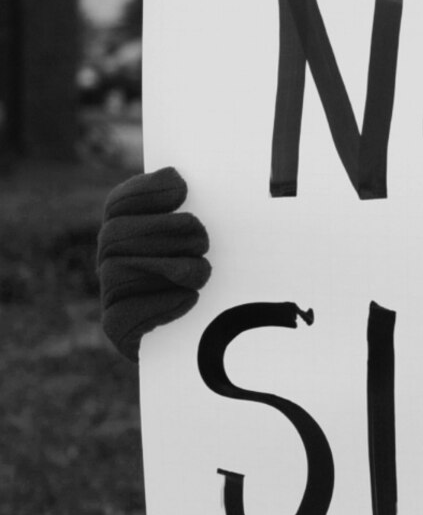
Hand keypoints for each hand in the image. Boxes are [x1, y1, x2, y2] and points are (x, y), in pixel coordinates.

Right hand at [97, 166, 211, 361]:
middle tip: (203, 239)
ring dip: (168, 268)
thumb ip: (196, 210)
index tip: (182, 188)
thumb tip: (177, 176)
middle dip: (162, 232)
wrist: (216, 337)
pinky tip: (189, 299)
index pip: (120, 203)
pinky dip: (159, 306)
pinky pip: (123, 317)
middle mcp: (110, 259)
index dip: (146, 192)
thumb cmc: (220, 280)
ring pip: (118, 273)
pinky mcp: (117, 329)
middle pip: (116, 235)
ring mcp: (111, 294)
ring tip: (203, 273)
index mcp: (126, 229)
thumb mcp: (212, 242)